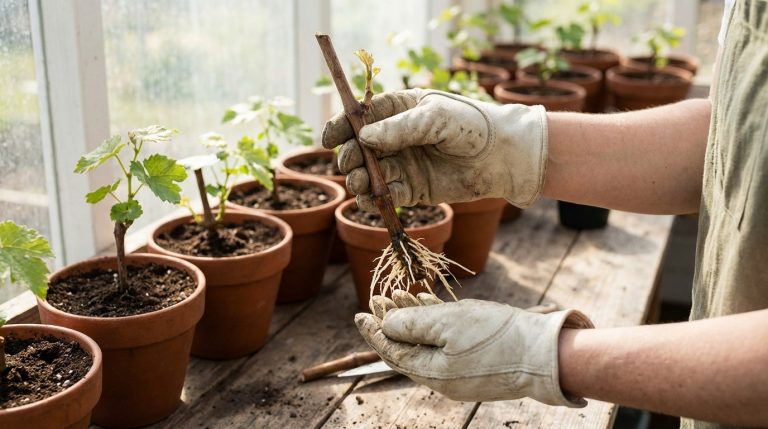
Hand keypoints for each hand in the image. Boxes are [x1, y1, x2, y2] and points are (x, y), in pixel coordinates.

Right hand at [322, 88, 547, 210]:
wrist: (502, 157)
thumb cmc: (471, 126)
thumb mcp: (435, 118)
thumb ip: (400, 128)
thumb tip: (364, 137)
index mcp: (397, 110)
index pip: (359, 117)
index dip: (340, 127)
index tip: (329, 139)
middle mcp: (394, 138)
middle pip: (358, 148)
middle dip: (349, 156)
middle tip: (351, 163)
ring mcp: (401, 164)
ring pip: (367, 174)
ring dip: (358, 179)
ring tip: (360, 182)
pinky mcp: (411, 189)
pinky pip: (384, 195)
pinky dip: (374, 199)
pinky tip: (373, 199)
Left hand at [355, 291, 592, 405]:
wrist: (546, 353)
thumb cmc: (497, 336)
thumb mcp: (448, 323)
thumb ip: (411, 324)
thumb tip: (384, 326)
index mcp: (431, 373)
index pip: (392, 352)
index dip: (373, 332)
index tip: (359, 313)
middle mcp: (443, 377)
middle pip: (408, 347)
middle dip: (391, 321)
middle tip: (377, 298)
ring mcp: (462, 372)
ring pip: (427, 342)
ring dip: (412, 318)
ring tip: (398, 295)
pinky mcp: (478, 362)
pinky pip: (447, 343)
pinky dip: (435, 323)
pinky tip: (429, 302)